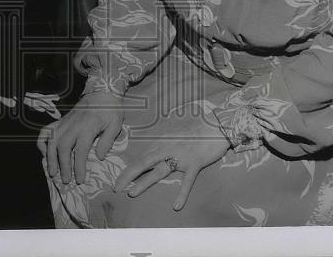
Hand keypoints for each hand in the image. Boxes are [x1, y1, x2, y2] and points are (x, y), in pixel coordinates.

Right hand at [37, 89, 124, 184]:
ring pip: (52, 140)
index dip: (79, 166)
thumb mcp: (115, 124)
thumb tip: (99, 156)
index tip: (79, 180)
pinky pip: (47, 129)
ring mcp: (65, 122)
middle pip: (63, 147)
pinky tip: (44, 152)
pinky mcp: (61, 120)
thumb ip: (107, 141)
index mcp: (88, 126)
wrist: (102, 90)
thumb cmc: (110, 109)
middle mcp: (74, 124)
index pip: (81, 150)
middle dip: (63, 165)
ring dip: (50, 157)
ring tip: (52, 172)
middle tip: (65, 180)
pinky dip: (42, 141)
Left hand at [113, 111, 229, 210]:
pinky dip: (182, 194)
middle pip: (144, 162)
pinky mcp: (195, 163)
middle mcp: (168, 149)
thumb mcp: (176, 135)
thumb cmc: (197, 131)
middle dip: (128, 175)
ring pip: (159, 171)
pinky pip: (187, 181)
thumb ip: (165, 145)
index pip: (142, 156)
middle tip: (116, 188)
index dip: (129, 168)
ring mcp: (181, 156)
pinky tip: (176, 206)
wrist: (216, 125)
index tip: (118, 179)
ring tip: (132, 193)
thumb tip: (154, 154)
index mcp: (163, 142)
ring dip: (144, 182)